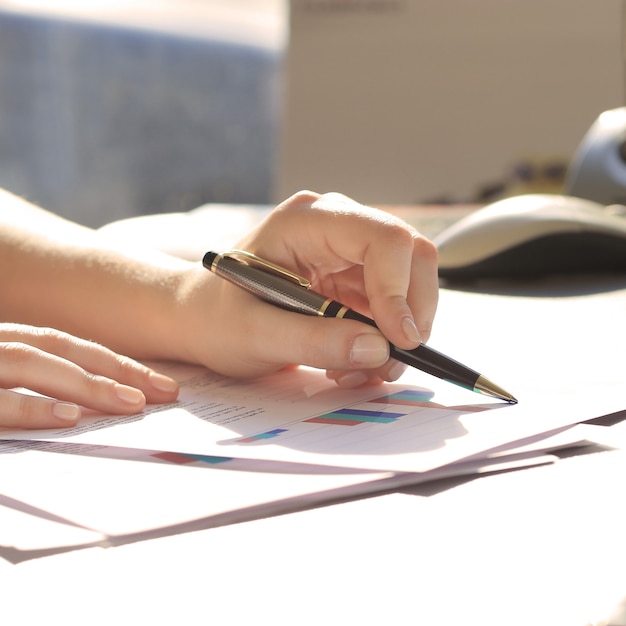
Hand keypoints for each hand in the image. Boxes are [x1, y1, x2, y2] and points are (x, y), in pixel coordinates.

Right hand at [0, 324, 178, 428]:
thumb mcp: (1, 380)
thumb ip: (34, 384)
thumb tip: (86, 409)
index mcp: (3, 341)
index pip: (65, 347)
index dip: (114, 362)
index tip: (159, 383)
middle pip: (59, 349)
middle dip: (115, 369)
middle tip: (164, 392)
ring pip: (31, 363)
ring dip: (85, 383)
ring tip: (131, 402)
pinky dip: (32, 407)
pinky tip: (68, 417)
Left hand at [180, 191, 438, 386]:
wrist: (201, 320)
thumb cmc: (216, 317)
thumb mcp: (254, 333)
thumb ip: (313, 340)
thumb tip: (378, 349)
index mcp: (307, 221)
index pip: (382, 237)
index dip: (400, 288)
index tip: (398, 340)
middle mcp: (336, 225)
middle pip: (410, 255)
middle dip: (410, 313)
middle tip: (389, 362)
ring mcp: (348, 252)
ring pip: (409, 283)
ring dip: (397, 334)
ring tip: (359, 371)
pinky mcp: (353, 279)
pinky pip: (392, 306)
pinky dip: (385, 340)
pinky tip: (352, 363)